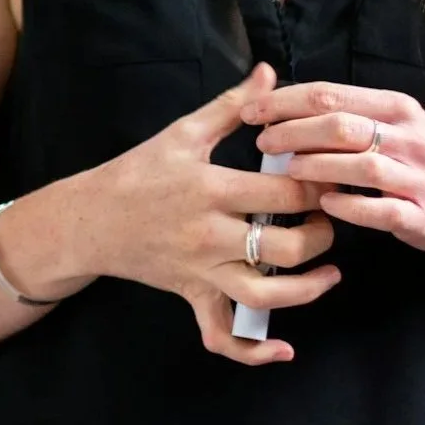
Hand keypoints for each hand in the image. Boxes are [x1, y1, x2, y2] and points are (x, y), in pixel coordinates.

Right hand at [91, 63, 341, 363]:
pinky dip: (254, 352)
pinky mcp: (193, 297)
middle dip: (321, 235)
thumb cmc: (138, 171)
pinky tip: (284, 349)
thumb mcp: (183, 132)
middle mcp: (210, 236)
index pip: (284, 194)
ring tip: (330, 271)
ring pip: (266, 297)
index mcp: (211, 189)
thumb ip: (232, 106)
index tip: (335, 176)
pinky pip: (223, 336)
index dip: (319, 187)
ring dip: (308, 289)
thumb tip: (268, 73)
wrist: (90, 219)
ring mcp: (202, 272)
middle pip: (286, 248)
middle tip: (331, 218)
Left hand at [240, 81, 424, 268]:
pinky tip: (324, 203)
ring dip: (316, 166)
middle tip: (263, 141)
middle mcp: (408, 136)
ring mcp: (417, 177)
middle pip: (340, 125)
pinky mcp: (421, 215)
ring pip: (360, 164)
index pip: (330, 94)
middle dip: (294, 131)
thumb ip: (349, 114)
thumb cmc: (423, 161)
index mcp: (395, 108)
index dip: (285, 101)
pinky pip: (380, 209)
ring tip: (286, 170)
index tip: (252, 110)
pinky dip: (349, 205)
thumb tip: (285, 105)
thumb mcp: (396, 125)